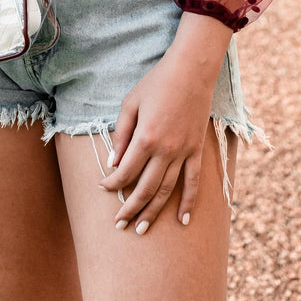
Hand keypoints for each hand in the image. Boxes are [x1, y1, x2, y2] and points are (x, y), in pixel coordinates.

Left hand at [99, 14, 232, 231]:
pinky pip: (194, 181)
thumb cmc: (156, 83)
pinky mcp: (197, 150)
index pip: (125, 171)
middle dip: (130, 208)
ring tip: (141, 229)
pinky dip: (189, 202)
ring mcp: (184, 152)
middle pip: (145, 188)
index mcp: (146, 138)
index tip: (104, 189)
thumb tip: (113, 164)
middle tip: (119, 225)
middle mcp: (165, 151)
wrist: (191, 71)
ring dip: (154, 212)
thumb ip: (121, 135)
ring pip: (167, 190)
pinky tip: (183, 220)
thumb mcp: (131, 104)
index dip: (113, 184)